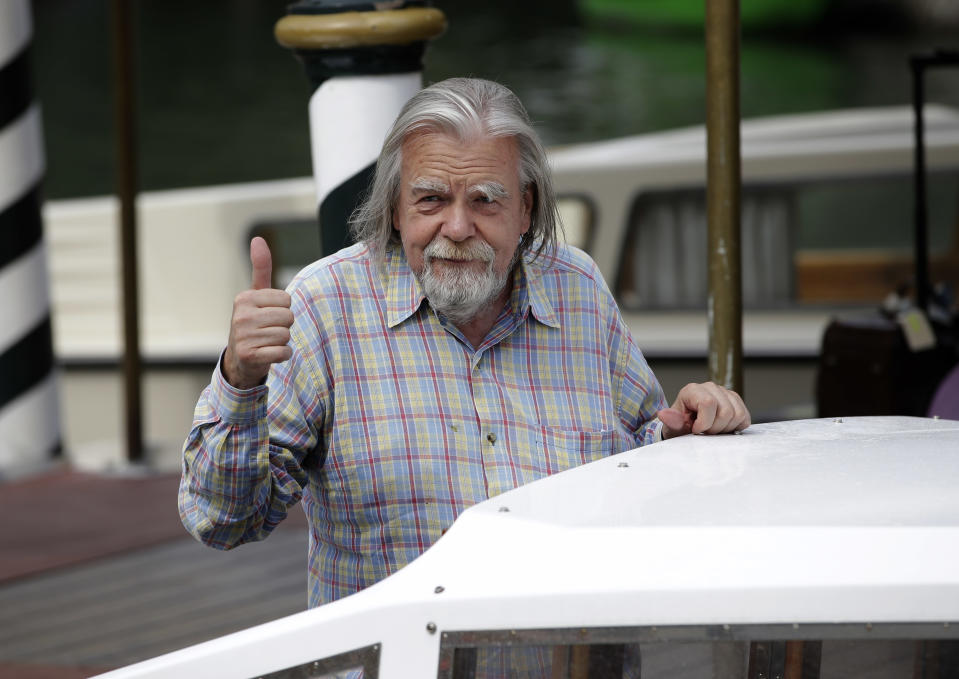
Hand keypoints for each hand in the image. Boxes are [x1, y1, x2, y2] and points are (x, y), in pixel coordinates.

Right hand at [222, 237, 294, 389]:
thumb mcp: (256, 294)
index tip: (268, 315)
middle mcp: (241, 315)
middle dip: (284, 326)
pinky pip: (283, 352)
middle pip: (288, 317)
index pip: (286, 300)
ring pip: (286, 335)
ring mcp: (243, 336)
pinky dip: (282, 356)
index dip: (283, 309)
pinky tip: (268, 354)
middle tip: (268, 331)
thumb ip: (261, 268)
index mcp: (244, 298)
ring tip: (266, 342)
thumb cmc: (253, 322)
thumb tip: (258, 238)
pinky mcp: (249, 355)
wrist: (239, 359)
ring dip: (281, 342)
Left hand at [657, 382, 750, 438]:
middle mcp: (710, 387)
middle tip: (704, 431)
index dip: (705, 423)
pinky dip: (736, 426)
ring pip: (737, 414)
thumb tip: (664, 414)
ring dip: (726, 428)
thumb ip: (672, 421)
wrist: (687, 427)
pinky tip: (723, 427)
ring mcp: (724, 393)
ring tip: (713, 428)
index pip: (708, 403)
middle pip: (725, 411)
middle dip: (715, 428)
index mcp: (692, 391)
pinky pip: (745, 416)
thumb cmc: (679, 426)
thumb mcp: (673, 426)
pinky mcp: (735, 401)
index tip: (696, 430)